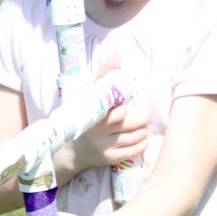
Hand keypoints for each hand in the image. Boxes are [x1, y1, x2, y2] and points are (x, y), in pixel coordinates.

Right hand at [71, 54, 148, 171]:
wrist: (74, 150)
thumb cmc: (85, 115)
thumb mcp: (90, 94)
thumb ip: (105, 74)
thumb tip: (116, 56)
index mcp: (94, 114)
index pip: (120, 111)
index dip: (127, 108)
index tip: (124, 107)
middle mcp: (98, 132)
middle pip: (136, 123)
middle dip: (141, 117)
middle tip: (138, 115)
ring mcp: (105, 147)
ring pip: (139, 136)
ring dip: (142, 129)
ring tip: (136, 126)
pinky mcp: (111, 159)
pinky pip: (138, 149)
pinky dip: (142, 141)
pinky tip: (136, 137)